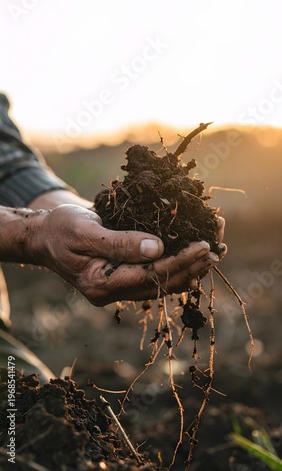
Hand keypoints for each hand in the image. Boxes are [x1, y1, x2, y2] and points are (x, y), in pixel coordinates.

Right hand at [30, 205, 225, 306]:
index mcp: (101, 284)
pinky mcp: (122, 278)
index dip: (180, 261)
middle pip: (161, 284)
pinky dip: (175, 266)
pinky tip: (193, 258)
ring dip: (189, 269)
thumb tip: (157, 248)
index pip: (150, 276)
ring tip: (214, 253)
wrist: (44, 236)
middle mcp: (112, 292)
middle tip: (218, 249)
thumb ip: (119, 242)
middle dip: (192, 266)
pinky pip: (154, 276)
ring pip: (161, 283)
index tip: (204, 245)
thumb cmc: (59, 229)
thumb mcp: (84, 230)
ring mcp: (117, 288)